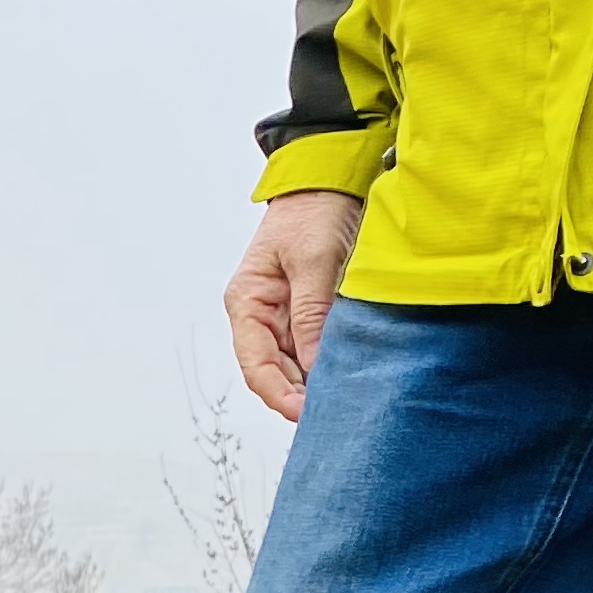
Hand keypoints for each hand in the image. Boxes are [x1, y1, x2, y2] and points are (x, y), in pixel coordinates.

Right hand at [225, 190, 362, 420]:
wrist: (328, 178)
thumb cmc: (313, 210)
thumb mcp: (313, 261)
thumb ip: (311, 315)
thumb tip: (311, 367)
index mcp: (247, 302)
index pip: (256, 365)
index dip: (278, 395)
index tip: (305, 413)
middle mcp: (259, 314)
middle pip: (273, 372)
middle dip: (297, 396)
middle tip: (331, 414)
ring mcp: (283, 314)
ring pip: (293, 364)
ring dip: (313, 382)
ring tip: (340, 398)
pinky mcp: (307, 310)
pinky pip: (311, 347)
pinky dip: (324, 364)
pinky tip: (344, 375)